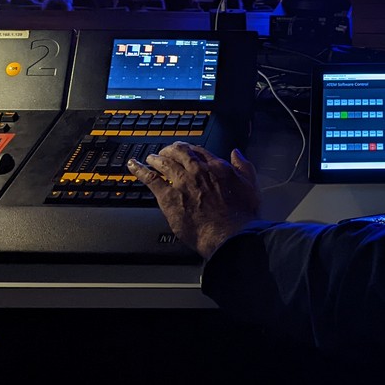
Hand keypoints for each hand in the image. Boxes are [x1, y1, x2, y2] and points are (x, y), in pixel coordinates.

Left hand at [128, 143, 259, 259]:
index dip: (190, 150)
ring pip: (164, 162)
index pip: (199, 151)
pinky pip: (150, 178)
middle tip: (165, 152)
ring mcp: (182, 182)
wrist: (229, 234)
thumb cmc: (241, 216)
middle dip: (171, 150)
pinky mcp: (168, 196)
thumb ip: (244, 167)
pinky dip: (140, 170)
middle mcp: (198, 171)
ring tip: (150, 158)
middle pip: (179, 152)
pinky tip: (133, 166)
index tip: (187, 151)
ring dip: (155, 158)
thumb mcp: (251, 186)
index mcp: (217, 167)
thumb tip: (236, 154)